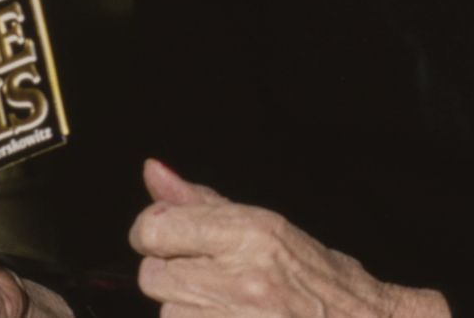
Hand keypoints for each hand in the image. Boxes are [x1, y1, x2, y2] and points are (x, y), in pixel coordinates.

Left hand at [128, 160, 448, 316]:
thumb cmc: (319, 280)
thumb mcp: (266, 228)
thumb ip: (202, 203)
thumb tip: (154, 171)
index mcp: (252, 234)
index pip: (154, 228)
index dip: (154, 236)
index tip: (170, 242)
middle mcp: (245, 278)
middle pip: (154, 276)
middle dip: (175, 277)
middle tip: (213, 280)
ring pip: (169, 313)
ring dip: (190, 311)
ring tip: (231, 309)